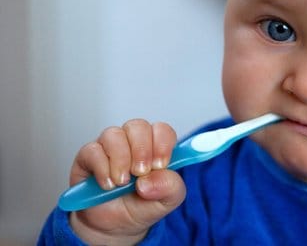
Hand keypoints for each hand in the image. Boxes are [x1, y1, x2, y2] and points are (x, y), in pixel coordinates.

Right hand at [68, 119, 185, 243]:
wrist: (114, 226)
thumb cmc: (141, 206)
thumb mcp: (167, 201)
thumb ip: (171, 187)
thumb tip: (153, 178)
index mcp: (155, 147)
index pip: (162, 130)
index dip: (162, 144)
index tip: (160, 165)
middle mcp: (132, 143)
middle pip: (138, 126)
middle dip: (141, 150)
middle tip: (140, 173)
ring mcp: (110, 147)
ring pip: (113, 134)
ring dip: (121, 159)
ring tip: (122, 182)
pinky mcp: (88, 157)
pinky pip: (93, 150)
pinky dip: (102, 169)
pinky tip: (108, 185)